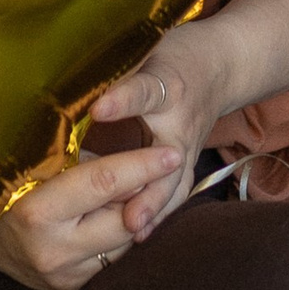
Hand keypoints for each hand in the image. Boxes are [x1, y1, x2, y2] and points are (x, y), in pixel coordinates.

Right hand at [0, 138, 181, 289]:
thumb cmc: (8, 186)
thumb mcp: (38, 164)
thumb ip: (85, 162)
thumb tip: (137, 154)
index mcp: (37, 211)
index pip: (104, 183)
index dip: (143, 166)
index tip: (173, 153)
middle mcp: (52, 249)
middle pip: (125, 219)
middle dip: (151, 192)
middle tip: (171, 165)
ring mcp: (63, 275)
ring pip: (125, 242)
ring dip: (140, 215)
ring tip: (145, 187)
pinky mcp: (71, 289)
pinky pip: (113, 259)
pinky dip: (123, 235)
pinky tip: (124, 214)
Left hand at [79, 23, 236, 237]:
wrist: (223, 65)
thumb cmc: (176, 57)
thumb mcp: (147, 54)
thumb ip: (114, 73)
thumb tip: (65, 85)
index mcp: (168, 84)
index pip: (144, 92)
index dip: (123, 101)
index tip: (99, 109)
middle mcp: (180, 120)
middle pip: (167, 156)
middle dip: (148, 184)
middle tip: (129, 211)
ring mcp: (187, 146)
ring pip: (175, 182)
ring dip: (154, 207)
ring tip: (133, 230)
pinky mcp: (188, 162)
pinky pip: (176, 193)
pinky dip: (159, 214)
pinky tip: (138, 235)